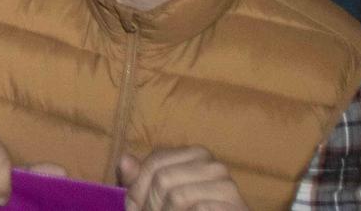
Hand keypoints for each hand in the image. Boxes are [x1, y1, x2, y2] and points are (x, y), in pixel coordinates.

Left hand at [119, 147, 249, 209]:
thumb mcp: (151, 200)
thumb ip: (137, 183)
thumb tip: (124, 160)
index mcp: (195, 155)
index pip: (155, 161)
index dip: (138, 189)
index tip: (134, 208)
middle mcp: (214, 165)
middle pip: (164, 178)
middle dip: (150, 205)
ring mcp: (228, 186)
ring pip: (178, 196)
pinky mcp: (236, 206)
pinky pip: (199, 209)